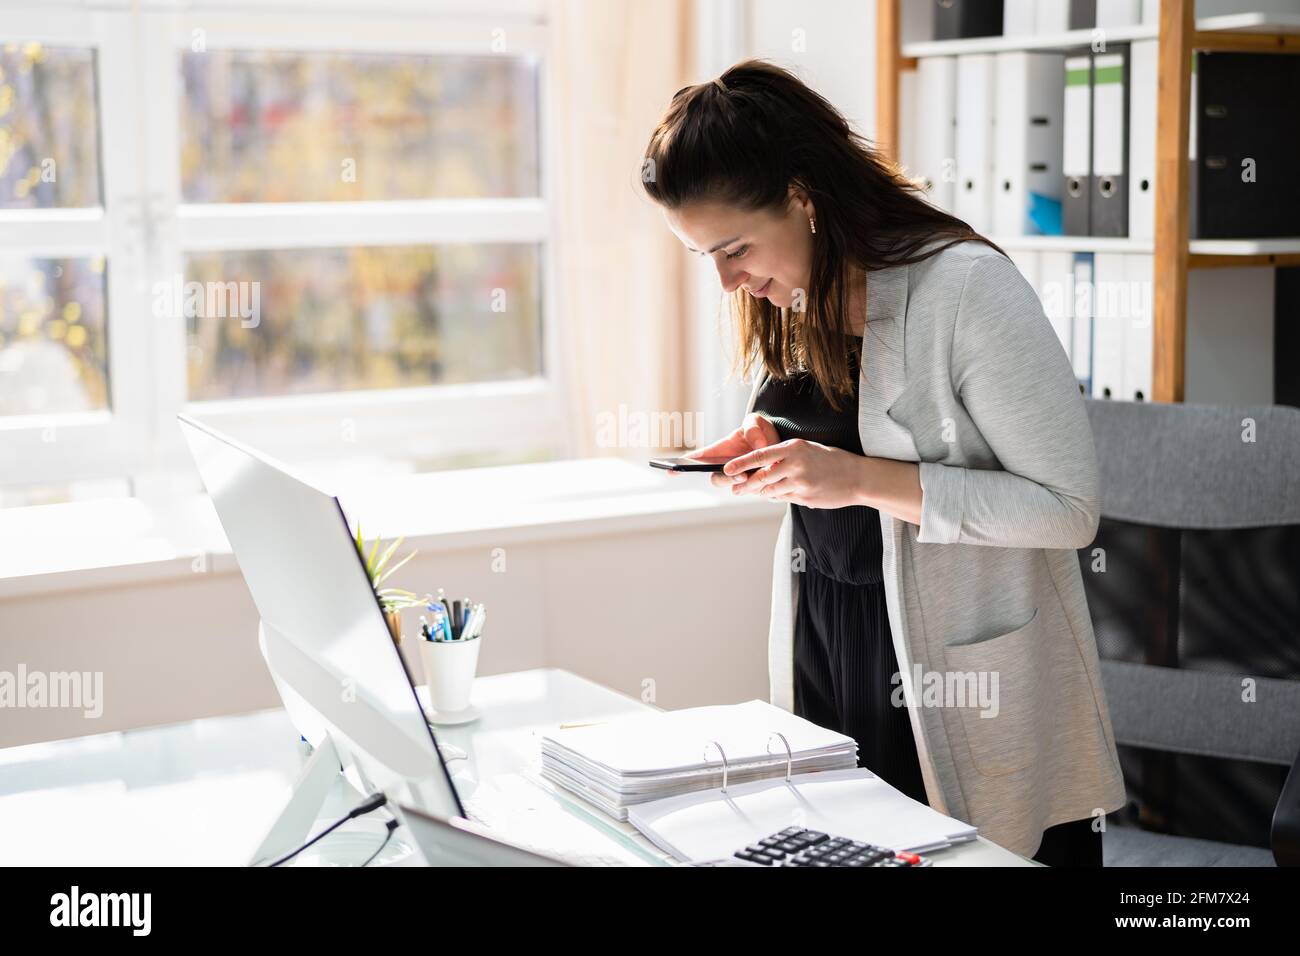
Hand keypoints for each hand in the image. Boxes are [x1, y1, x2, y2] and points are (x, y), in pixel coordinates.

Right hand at [669, 414, 778, 477]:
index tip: (671, 470)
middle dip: (725, 480)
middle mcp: (727, 466)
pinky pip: (753, 491)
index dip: (684, 465)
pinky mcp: (755, 484)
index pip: (698, 458)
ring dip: (741, 485)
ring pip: (735, 488)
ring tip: (752, 476)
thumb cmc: (761, 430)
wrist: (780, 441)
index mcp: (720, 450)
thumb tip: (758, 448)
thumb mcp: (756, 422)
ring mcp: (740, 477)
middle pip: (716, 479)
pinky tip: (767, 480)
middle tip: (741, 475)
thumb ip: (753, 430)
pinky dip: (759, 487)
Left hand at [721, 438, 873, 508]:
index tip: (727, 468)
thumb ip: (784, 457)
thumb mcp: (807, 450)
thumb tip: (763, 469)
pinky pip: (782, 498)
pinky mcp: (805, 497)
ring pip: (769, 490)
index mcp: (794, 448)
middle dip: (745, 485)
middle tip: (735, 488)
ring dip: (759, 492)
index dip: (741, 463)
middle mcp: (795, 464)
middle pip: (760, 477)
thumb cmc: (830, 461)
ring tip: (750, 492)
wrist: (857, 477)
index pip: (760, 455)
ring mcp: (800, 482)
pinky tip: (775, 494)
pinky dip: (775, 496)